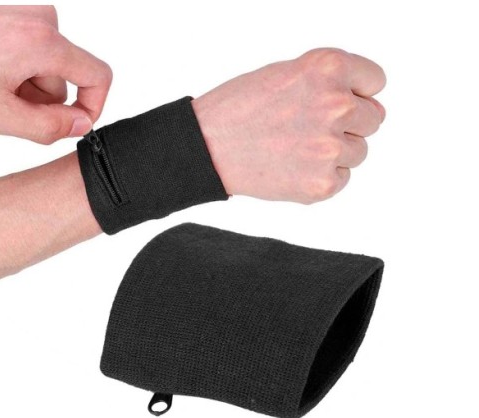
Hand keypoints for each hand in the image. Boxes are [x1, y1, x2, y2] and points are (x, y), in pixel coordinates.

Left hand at [0, 6, 111, 143]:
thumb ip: (49, 127)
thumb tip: (80, 124)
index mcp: (44, 43)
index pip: (99, 77)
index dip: (93, 107)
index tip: (75, 124)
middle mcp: (41, 21)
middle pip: (65, 77)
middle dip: (43, 99)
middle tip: (6, 106)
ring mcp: (25, 13)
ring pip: (47, 65)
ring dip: (26, 84)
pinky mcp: (13, 13)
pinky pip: (31, 49)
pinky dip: (15, 67)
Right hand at [192, 48, 385, 203]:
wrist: (207, 146)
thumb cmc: (240, 108)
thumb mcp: (288, 73)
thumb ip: (332, 83)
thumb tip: (373, 109)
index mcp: (328, 68)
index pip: (375, 81)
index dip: (355, 92)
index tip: (331, 101)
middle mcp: (336, 104)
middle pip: (373, 119)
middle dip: (346, 124)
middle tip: (307, 128)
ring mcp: (330, 147)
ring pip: (358, 152)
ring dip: (334, 151)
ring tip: (295, 148)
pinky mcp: (322, 183)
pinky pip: (342, 178)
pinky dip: (321, 175)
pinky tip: (292, 167)